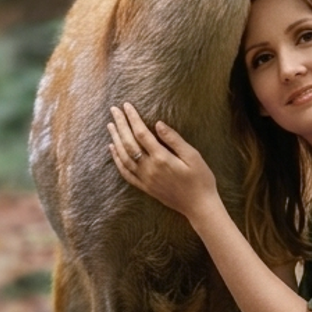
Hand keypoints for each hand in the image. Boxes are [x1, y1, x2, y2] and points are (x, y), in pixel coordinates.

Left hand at [107, 103, 220, 221]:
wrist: (199, 206)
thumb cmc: (201, 179)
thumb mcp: (193, 156)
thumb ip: (174, 140)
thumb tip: (158, 124)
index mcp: (162, 158)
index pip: (142, 133)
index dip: (133, 118)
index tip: (127, 105)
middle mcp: (149, 169)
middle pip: (129, 143)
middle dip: (120, 125)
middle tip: (114, 110)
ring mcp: (145, 179)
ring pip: (123, 157)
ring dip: (116, 139)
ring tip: (110, 125)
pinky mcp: (145, 187)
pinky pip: (125, 172)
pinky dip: (117, 159)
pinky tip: (113, 149)